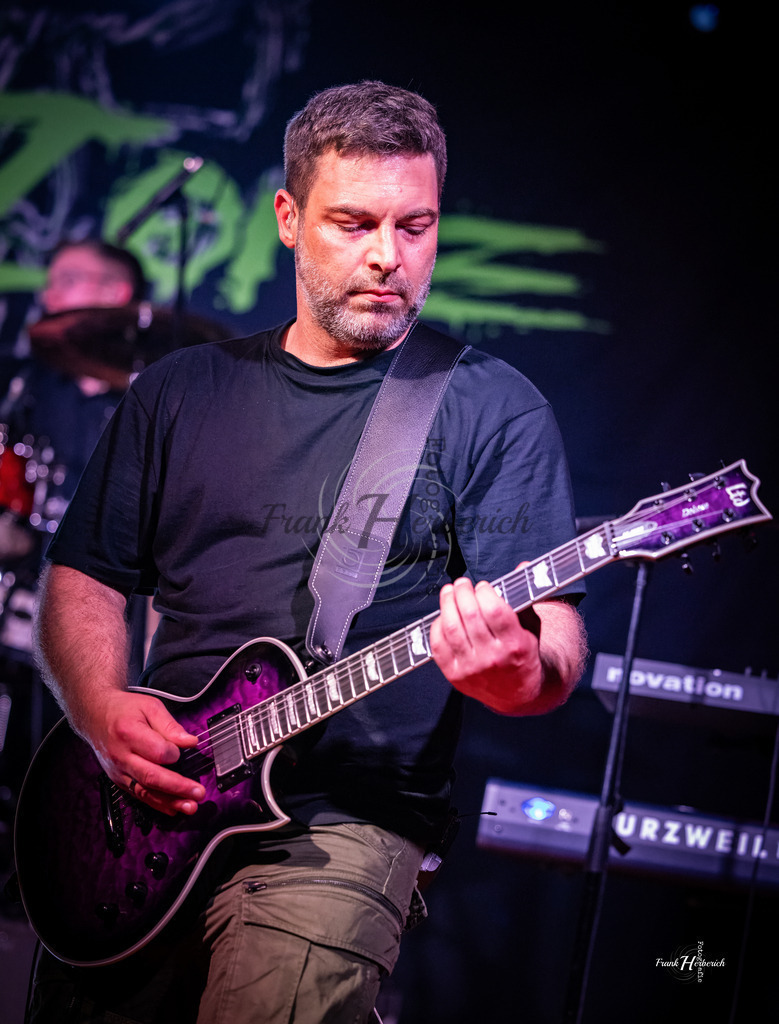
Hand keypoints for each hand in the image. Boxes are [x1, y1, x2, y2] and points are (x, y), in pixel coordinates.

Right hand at [83, 690, 205, 815]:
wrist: (95, 716)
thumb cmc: (124, 710)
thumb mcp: (150, 707)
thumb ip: (170, 726)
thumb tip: (190, 742)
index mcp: (128, 733)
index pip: (157, 751)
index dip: (175, 753)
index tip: (187, 748)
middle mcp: (121, 756)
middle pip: (151, 776)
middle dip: (177, 787)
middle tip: (198, 793)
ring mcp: (118, 771)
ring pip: (145, 791)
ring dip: (169, 802)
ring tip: (190, 807)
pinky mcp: (118, 780)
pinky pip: (138, 795)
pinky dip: (156, 804)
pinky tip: (173, 808)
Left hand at [430, 576, 543, 713]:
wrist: (519, 695)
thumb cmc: (524, 654)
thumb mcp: (532, 628)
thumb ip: (525, 598)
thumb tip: (523, 566)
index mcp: (516, 646)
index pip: (495, 612)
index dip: (485, 593)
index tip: (483, 586)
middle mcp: (493, 659)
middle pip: (470, 616)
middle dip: (463, 593)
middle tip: (462, 583)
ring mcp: (472, 669)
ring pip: (452, 629)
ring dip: (447, 604)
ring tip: (449, 591)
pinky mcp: (455, 676)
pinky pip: (439, 646)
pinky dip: (438, 626)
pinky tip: (443, 615)